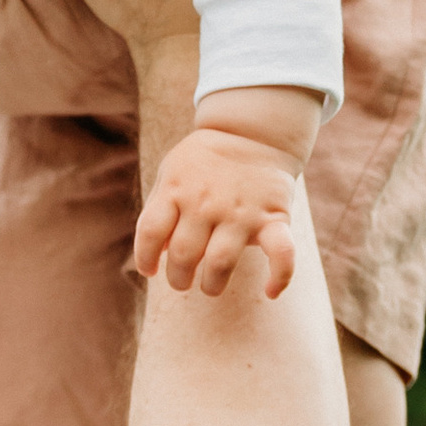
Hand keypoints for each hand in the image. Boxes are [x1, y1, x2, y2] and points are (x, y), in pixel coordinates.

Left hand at [134, 125, 301, 298]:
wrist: (253, 133)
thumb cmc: (206, 160)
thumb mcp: (173, 171)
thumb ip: (160, 208)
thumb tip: (156, 253)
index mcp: (176, 189)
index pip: (150, 232)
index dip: (144, 258)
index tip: (150, 270)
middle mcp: (205, 203)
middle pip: (183, 254)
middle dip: (178, 277)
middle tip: (183, 281)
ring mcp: (240, 212)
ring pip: (220, 261)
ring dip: (212, 283)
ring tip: (210, 286)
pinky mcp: (273, 218)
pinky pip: (281, 252)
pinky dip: (279, 276)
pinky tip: (269, 292)